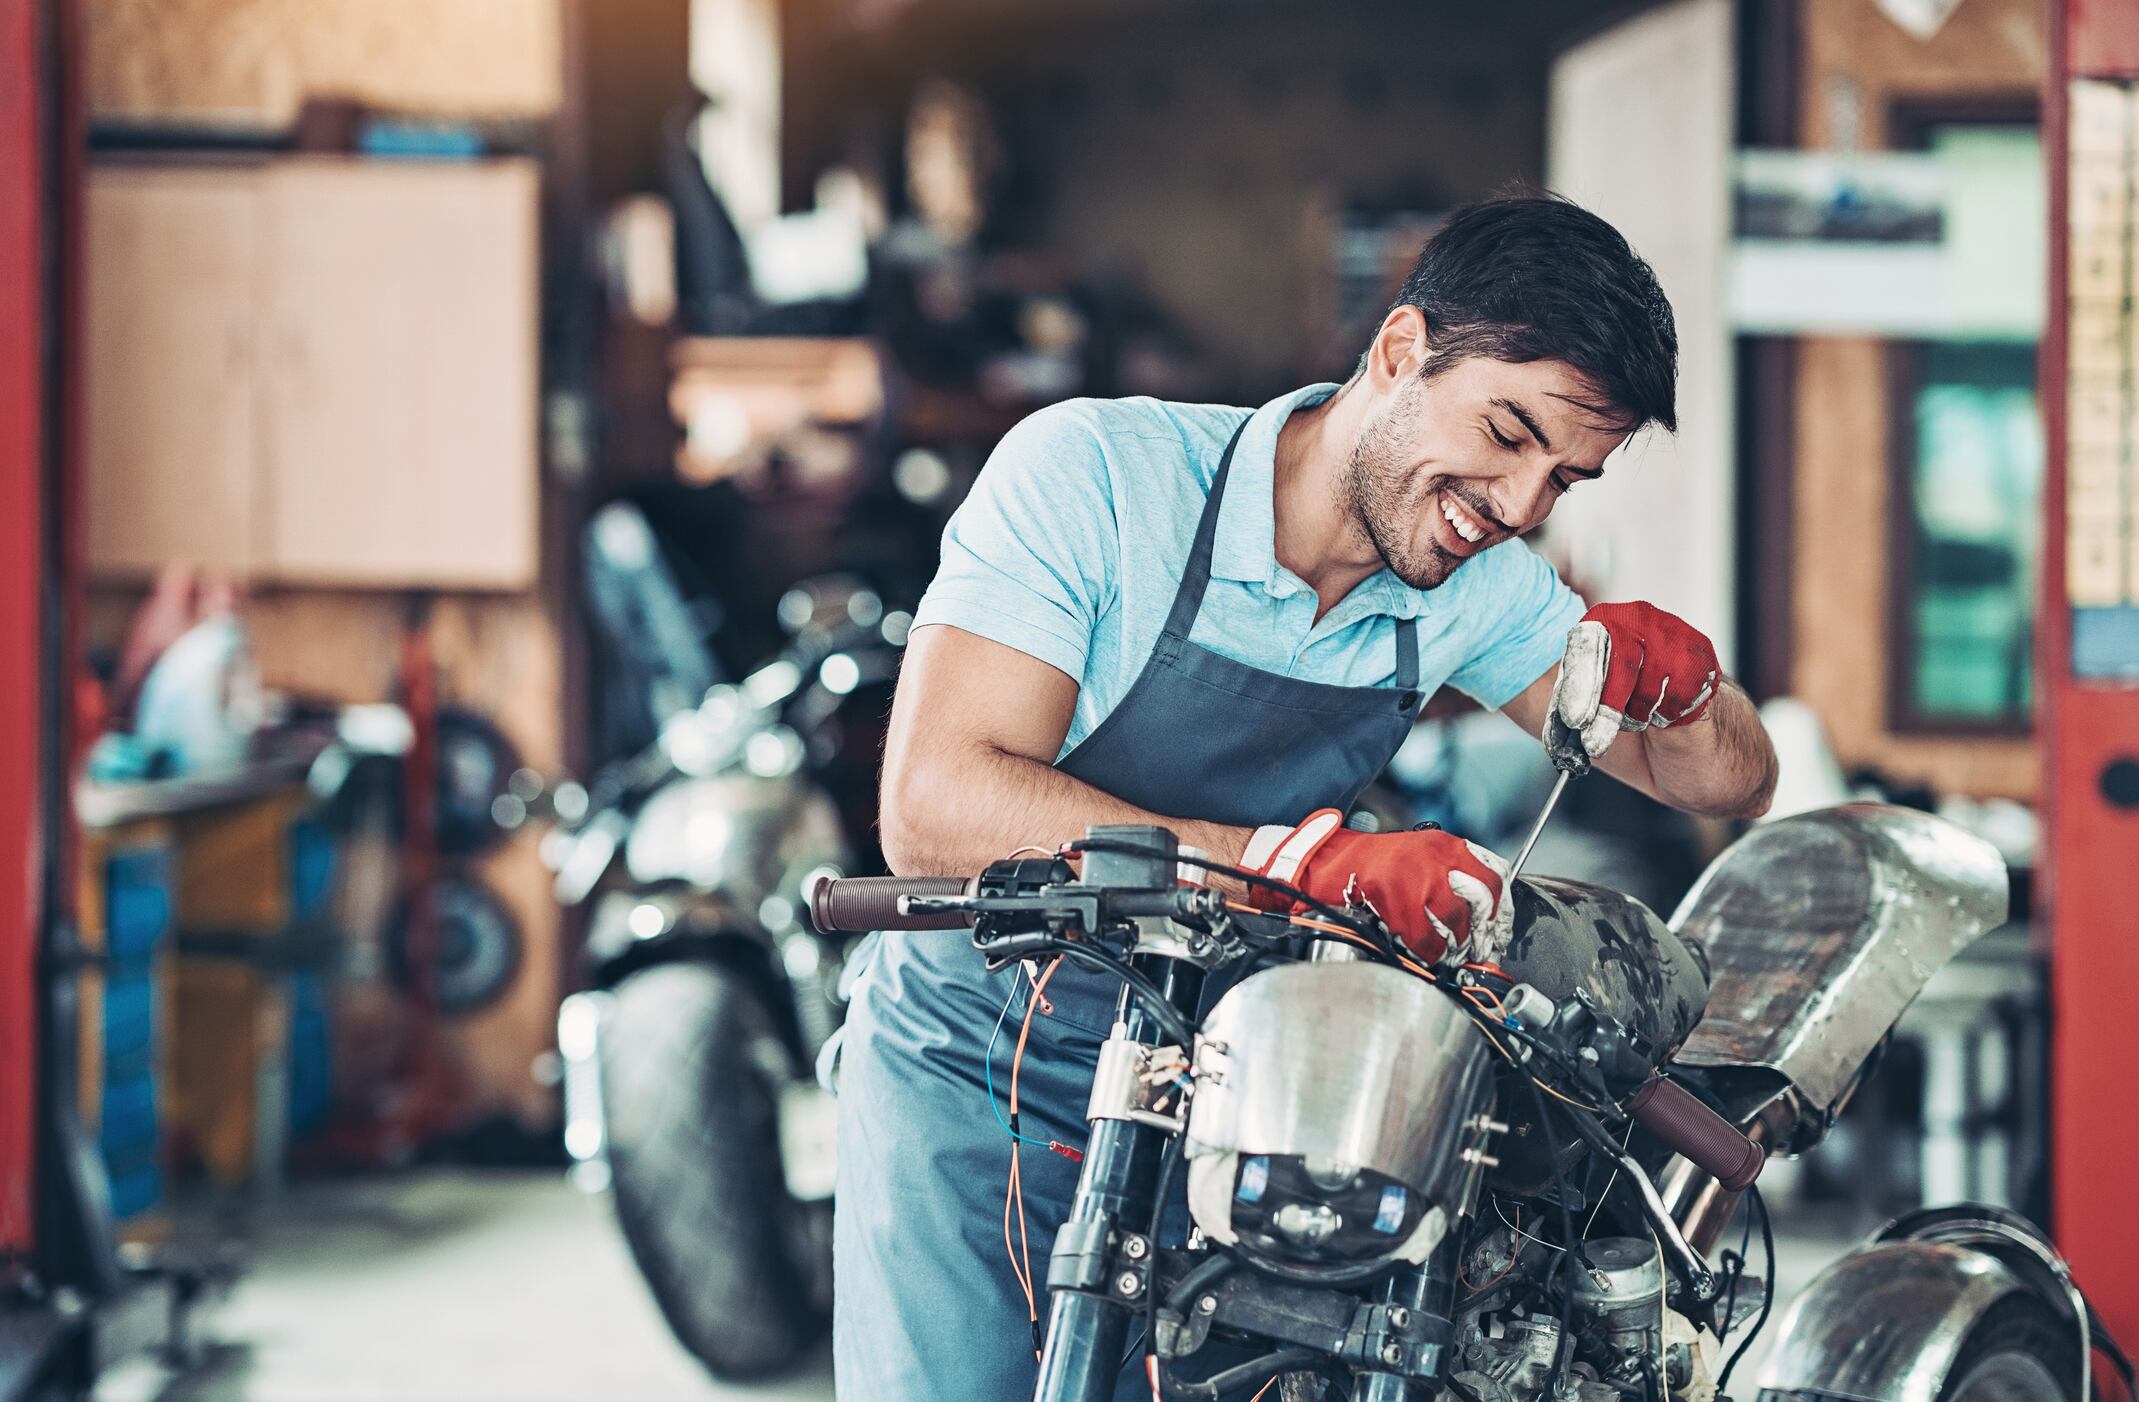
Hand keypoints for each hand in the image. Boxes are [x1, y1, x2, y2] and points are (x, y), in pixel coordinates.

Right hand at [1241, 810, 1513, 963]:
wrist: (1322, 865)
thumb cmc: (1365, 866)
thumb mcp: (1418, 860)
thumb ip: (1450, 881)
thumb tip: (1482, 916)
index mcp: (1446, 845)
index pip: (1495, 875)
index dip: (1501, 908)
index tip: (1498, 929)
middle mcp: (1437, 857)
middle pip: (1480, 904)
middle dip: (1478, 933)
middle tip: (1473, 950)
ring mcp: (1418, 875)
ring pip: (1455, 925)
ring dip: (1451, 946)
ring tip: (1442, 953)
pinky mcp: (1398, 898)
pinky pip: (1426, 939)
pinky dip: (1426, 952)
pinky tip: (1418, 950)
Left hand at [1550, 602, 1718, 758]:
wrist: (1673, 695)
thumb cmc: (1626, 694)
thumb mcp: (1590, 696)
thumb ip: (1573, 705)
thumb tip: (1561, 731)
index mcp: (1602, 620)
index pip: (1587, 647)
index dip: (1581, 685)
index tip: (1576, 719)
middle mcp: (1638, 617)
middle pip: (1622, 664)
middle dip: (1607, 708)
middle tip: (1594, 742)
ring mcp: (1673, 633)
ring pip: (1652, 684)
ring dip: (1639, 714)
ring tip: (1638, 715)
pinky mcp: (1700, 653)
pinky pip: (1680, 695)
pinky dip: (1667, 714)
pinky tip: (1663, 711)